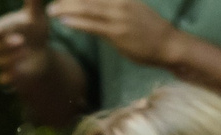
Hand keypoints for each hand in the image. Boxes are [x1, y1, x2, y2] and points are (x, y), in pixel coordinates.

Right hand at [0, 0, 54, 82]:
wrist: (41, 54)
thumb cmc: (35, 30)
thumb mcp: (36, 15)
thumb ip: (33, 1)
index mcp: (1, 30)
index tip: (1, 29)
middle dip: (6, 44)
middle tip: (21, 40)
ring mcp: (2, 62)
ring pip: (0, 62)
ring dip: (12, 58)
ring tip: (27, 52)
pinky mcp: (8, 77)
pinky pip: (3, 80)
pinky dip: (9, 77)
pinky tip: (19, 72)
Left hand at [50, 0, 178, 64]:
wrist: (168, 44)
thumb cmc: (150, 30)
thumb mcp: (133, 10)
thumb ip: (115, 7)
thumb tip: (97, 7)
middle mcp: (119, 2)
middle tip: (52, 1)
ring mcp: (118, 17)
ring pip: (87, 9)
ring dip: (67, 9)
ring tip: (52, 10)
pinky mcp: (118, 33)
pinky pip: (93, 26)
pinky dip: (78, 22)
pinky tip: (65, 21)